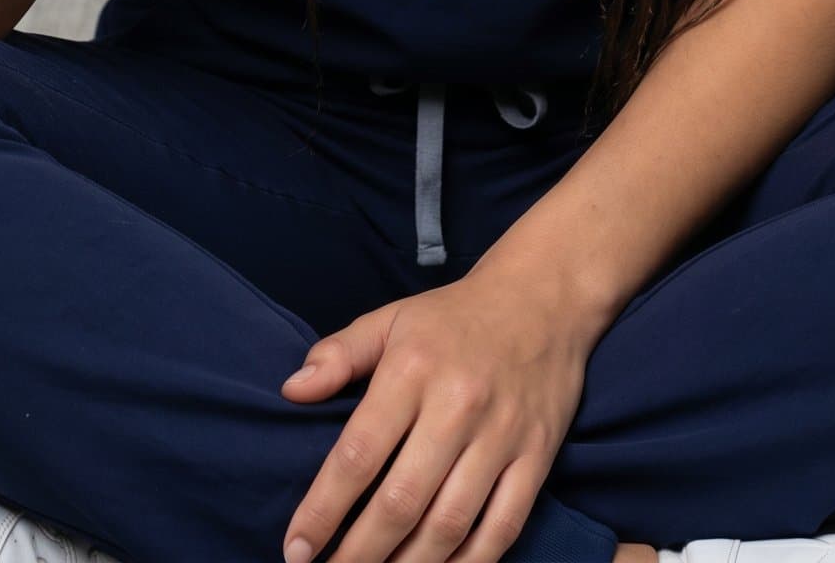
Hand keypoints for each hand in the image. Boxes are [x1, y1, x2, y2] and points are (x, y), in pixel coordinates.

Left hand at [277, 265, 594, 562]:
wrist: (543, 298)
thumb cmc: (455, 317)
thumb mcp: (392, 319)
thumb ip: (339, 354)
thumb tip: (291, 390)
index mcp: (412, 369)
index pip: (359, 454)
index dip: (323, 509)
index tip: (297, 548)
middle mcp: (457, 406)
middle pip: (401, 501)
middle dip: (359, 553)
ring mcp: (501, 436)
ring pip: (449, 523)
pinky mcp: (537, 457)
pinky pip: (502, 527)